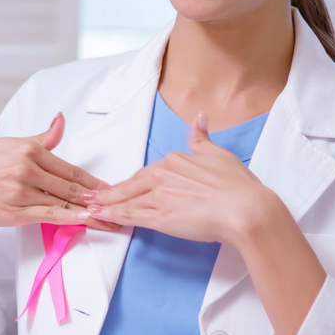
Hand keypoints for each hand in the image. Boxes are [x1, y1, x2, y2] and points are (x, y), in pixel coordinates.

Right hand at [0, 113, 117, 231]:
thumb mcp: (9, 144)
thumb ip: (41, 138)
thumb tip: (61, 120)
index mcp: (28, 149)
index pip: (70, 168)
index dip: (93, 181)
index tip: (111, 188)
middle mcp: (26, 168)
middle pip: (71, 186)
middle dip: (98, 198)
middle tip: (119, 205)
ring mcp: (21, 191)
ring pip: (63, 202)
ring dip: (90, 211)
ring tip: (110, 218)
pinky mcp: (15, 211)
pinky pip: (49, 215)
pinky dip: (70, 218)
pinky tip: (86, 221)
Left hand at [83, 112, 288, 245]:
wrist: (245, 209)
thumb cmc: (238, 186)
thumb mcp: (219, 154)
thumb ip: (202, 138)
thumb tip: (199, 117)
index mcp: (176, 160)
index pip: (147, 172)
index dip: (133, 182)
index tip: (121, 186)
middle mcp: (163, 175)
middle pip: (131, 184)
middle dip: (110, 191)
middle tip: (91, 196)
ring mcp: (159, 196)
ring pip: (127, 199)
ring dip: (106, 203)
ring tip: (89, 208)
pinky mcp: (159, 216)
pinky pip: (131, 215)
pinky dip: (114, 215)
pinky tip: (102, 217)